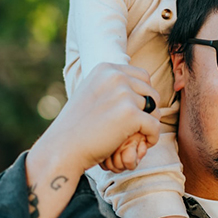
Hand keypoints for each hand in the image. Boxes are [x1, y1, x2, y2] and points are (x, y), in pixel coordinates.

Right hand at [31, 63, 160, 177]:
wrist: (63, 148)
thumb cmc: (77, 126)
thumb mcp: (92, 93)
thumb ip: (113, 86)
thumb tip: (141, 84)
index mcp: (106, 69)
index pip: (143, 77)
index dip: (143, 96)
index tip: (134, 112)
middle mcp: (116, 77)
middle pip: (151, 92)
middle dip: (149, 111)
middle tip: (137, 127)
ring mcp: (123, 94)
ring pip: (155, 110)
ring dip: (149, 125)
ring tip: (135, 136)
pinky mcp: (130, 114)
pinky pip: (155, 126)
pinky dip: (151, 138)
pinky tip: (142, 144)